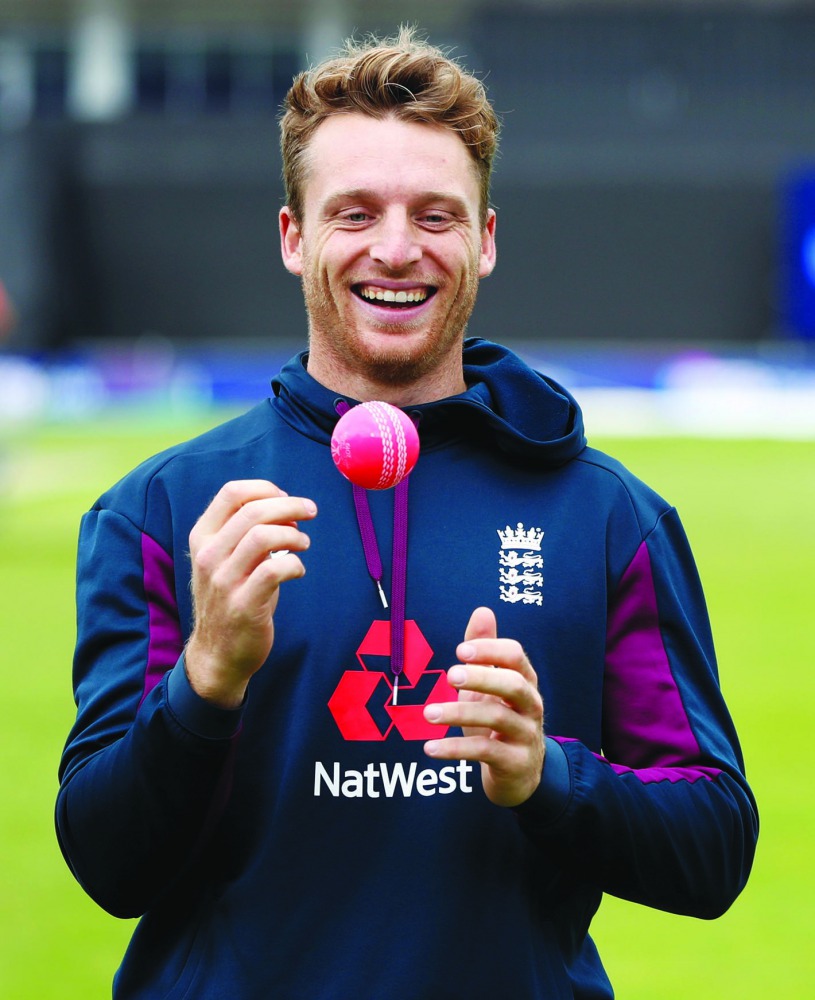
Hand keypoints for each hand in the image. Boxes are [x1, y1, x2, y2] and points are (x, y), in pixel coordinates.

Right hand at [185, 480, 316, 708]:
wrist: (217, 654)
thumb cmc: (231, 599)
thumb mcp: (228, 560)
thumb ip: (247, 533)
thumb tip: (286, 508)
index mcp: (202, 538)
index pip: (231, 493)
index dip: (265, 489)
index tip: (286, 498)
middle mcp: (208, 556)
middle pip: (252, 511)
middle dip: (289, 505)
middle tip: (310, 511)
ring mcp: (223, 581)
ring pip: (262, 536)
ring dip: (293, 534)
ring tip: (304, 543)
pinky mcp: (243, 605)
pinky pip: (274, 570)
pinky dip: (294, 564)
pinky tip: (298, 570)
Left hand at [423, 607, 544, 806]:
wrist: (518, 774)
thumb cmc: (499, 720)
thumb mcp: (490, 685)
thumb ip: (485, 650)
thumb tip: (482, 610)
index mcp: (524, 681)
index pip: (516, 656)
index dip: (490, 650)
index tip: (459, 650)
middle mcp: (531, 705)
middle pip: (514, 684)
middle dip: (482, 676)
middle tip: (449, 675)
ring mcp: (526, 734)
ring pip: (497, 717)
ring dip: (459, 713)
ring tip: (428, 714)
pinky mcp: (515, 762)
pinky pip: (485, 751)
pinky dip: (455, 749)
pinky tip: (429, 747)